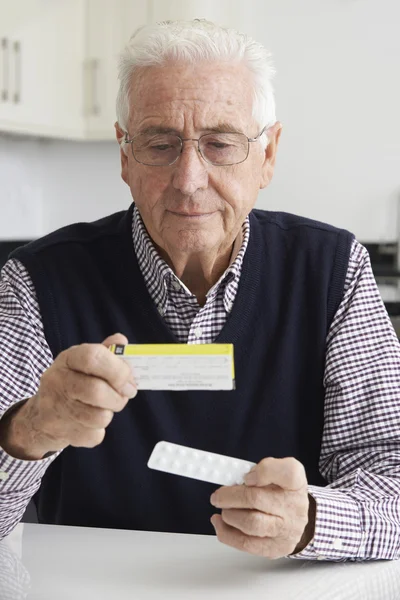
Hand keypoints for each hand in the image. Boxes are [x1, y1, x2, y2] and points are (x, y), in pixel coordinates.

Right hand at [1, 333, 135, 459]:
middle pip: (96, 391)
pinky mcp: (60, 432)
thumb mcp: (84, 362)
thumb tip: (122, 341)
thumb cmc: (72, 383)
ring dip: (109, 413)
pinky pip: (94, 435)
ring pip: (99, 417)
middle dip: (118, 397)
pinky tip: (88, 423)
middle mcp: (58, 381)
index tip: (129, 379)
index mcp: (68, 359)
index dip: (118, 369)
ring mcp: (56, 408)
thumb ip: (106, 352)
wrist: (41, 416)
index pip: (93, 357)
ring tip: (103, 408)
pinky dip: (98, 431)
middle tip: (124, 396)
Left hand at [210, 457, 314, 558]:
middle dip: (230, 496)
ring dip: (229, 515)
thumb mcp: (277, 472)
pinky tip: (220, 523)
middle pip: (257, 499)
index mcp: (295, 482)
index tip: (247, 477)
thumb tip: (237, 479)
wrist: (295, 519)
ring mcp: (286, 530)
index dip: (264, 472)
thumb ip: (260, 470)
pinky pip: (246, 544)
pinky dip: (226, 533)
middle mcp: (294, 506)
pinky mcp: (276, 548)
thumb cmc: (282, 493)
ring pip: (251, 523)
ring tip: (224, 509)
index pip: (288, 472)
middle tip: (218, 496)